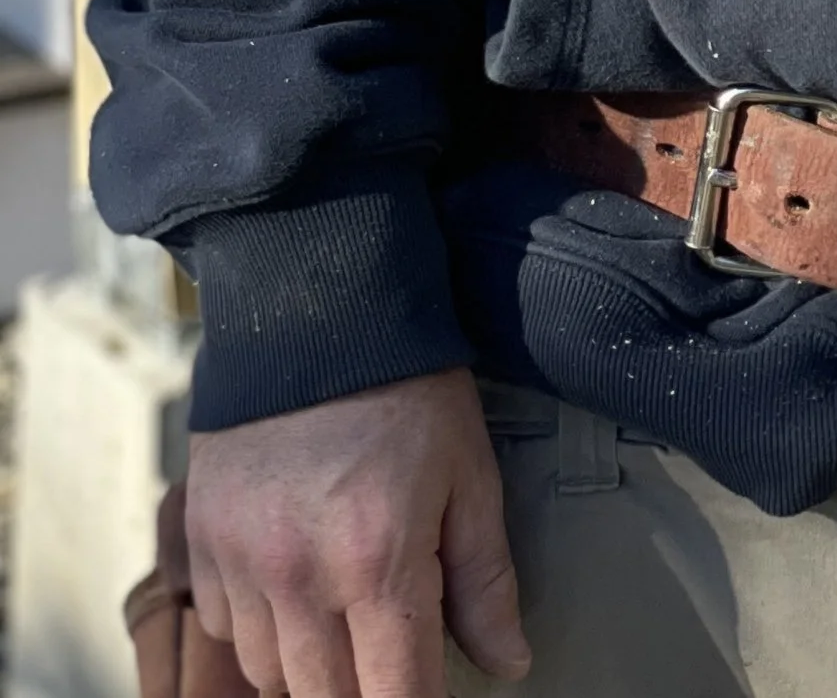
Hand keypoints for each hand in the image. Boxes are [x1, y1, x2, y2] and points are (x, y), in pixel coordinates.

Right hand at [186, 368, 530, 697]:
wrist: (317, 305)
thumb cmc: (408, 388)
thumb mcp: (470, 473)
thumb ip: (485, 579)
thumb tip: (509, 664)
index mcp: (377, 563)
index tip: (429, 695)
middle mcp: (299, 578)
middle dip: (364, 690)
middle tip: (392, 652)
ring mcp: (240, 563)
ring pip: (270, 675)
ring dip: (310, 665)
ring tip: (346, 614)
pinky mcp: (200, 540)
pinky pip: (225, 628)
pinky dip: (259, 626)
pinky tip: (293, 581)